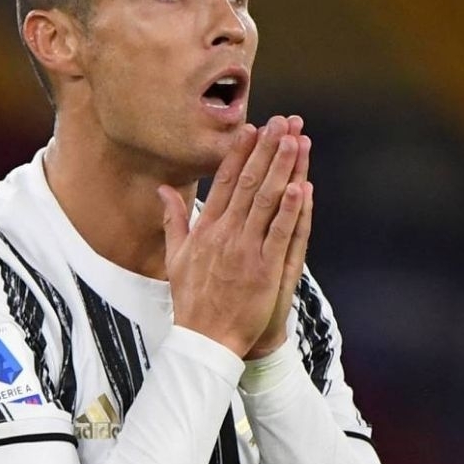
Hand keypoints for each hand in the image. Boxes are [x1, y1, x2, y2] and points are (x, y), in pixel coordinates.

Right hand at [157, 116, 309, 358]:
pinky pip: (280, 234)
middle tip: (284, 122)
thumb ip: (172, 220)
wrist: (205, 341)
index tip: (253, 127)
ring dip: (282, 169)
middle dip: (268, 150)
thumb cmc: (192, 300)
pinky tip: (301, 187)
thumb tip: (162, 190)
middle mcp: (224, 235)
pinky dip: (290, 210)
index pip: (223, 181)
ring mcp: (245, 251)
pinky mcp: (264, 270)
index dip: (240, 152)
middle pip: (248, 183)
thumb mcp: (174, 257)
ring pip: (267, 202)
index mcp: (205, 229)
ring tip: (296, 141)